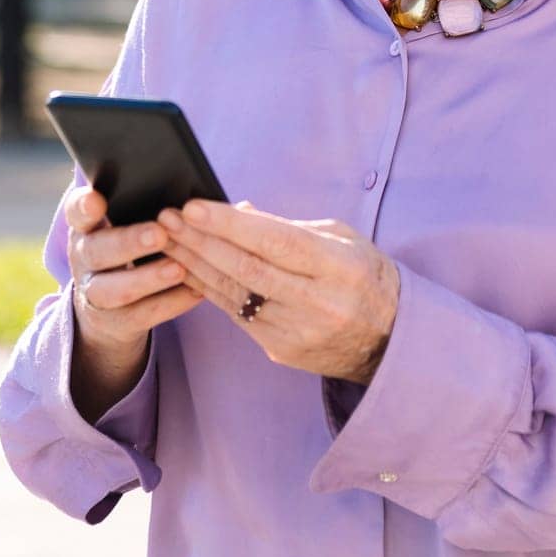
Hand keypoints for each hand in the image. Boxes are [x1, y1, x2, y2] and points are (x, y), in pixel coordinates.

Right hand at [65, 185, 203, 355]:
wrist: (110, 308)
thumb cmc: (130, 248)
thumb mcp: (127, 226)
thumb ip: (149, 208)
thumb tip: (204, 196)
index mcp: (87, 227)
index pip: (77, 211)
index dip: (83, 206)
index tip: (96, 200)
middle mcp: (84, 259)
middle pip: (97, 250)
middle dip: (128, 242)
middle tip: (160, 234)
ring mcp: (94, 294)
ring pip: (113, 289)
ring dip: (148, 278)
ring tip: (178, 268)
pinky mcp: (114, 323)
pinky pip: (141, 315)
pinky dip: (170, 303)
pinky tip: (196, 290)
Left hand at [157, 199, 400, 384]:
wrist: (389, 337)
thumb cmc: (363, 273)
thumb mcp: (341, 237)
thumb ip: (289, 225)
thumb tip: (238, 210)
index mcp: (338, 267)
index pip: (275, 242)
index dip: (231, 224)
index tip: (193, 206)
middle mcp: (318, 303)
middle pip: (247, 269)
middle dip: (201, 241)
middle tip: (167, 218)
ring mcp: (297, 332)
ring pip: (234, 294)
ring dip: (195, 264)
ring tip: (166, 239)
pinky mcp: (281, 350)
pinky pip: (236, 315)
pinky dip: (208, 289)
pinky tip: (187, 268)